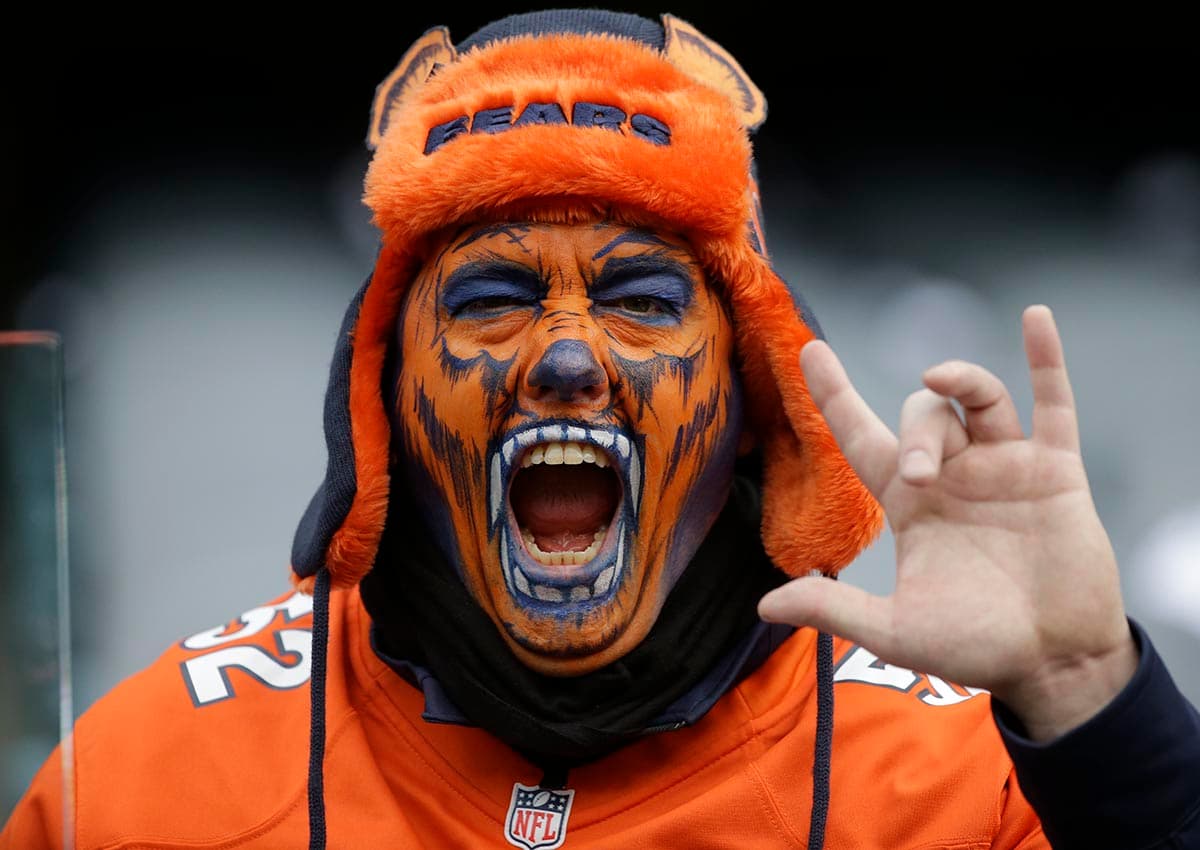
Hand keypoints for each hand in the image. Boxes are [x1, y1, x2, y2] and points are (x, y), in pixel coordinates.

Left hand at [759, 305, 1137, 739]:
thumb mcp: (895, 630)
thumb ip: (834, 610)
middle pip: (921, 415)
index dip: (835, 394)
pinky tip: (1035, 319)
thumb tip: (764, 606)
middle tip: (920, 475)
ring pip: (976, 399)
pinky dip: (1045, 360)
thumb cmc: (974, 646)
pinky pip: (1051, 403)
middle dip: (915, 432)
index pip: (860, 435)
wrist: (1053, 664)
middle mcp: (952, 475)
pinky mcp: (1054, 471)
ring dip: (960, 386)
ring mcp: (1004, 468)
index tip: (809, 352)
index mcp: (908, 503)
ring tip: (942, 382)